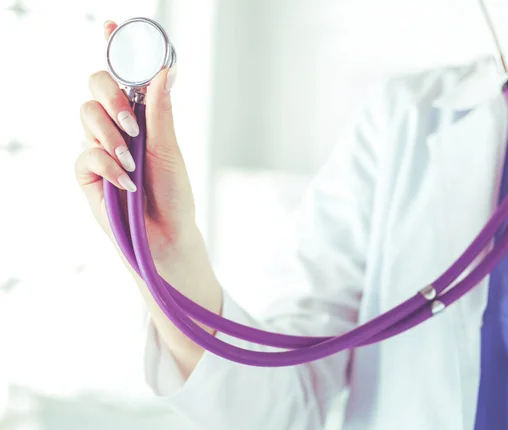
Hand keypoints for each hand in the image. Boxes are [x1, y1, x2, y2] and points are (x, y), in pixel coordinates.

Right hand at [75, 21, 220, 373]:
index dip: (115, 50)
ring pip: (86, 116)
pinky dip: (107, 164)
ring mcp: (99, 150)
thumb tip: (164, 70)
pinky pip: (84, 154)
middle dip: (111, 97)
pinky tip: (126, 183)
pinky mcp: (87, 174)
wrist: (166, 237)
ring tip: (133, 161)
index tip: (113, 25)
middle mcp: (117, 129)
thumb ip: (161, 112)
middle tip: (132, 119)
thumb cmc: (173, 195)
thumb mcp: (170, 150)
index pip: (124, 78)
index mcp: (141, 118)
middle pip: (96, 88)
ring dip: (111, 134)